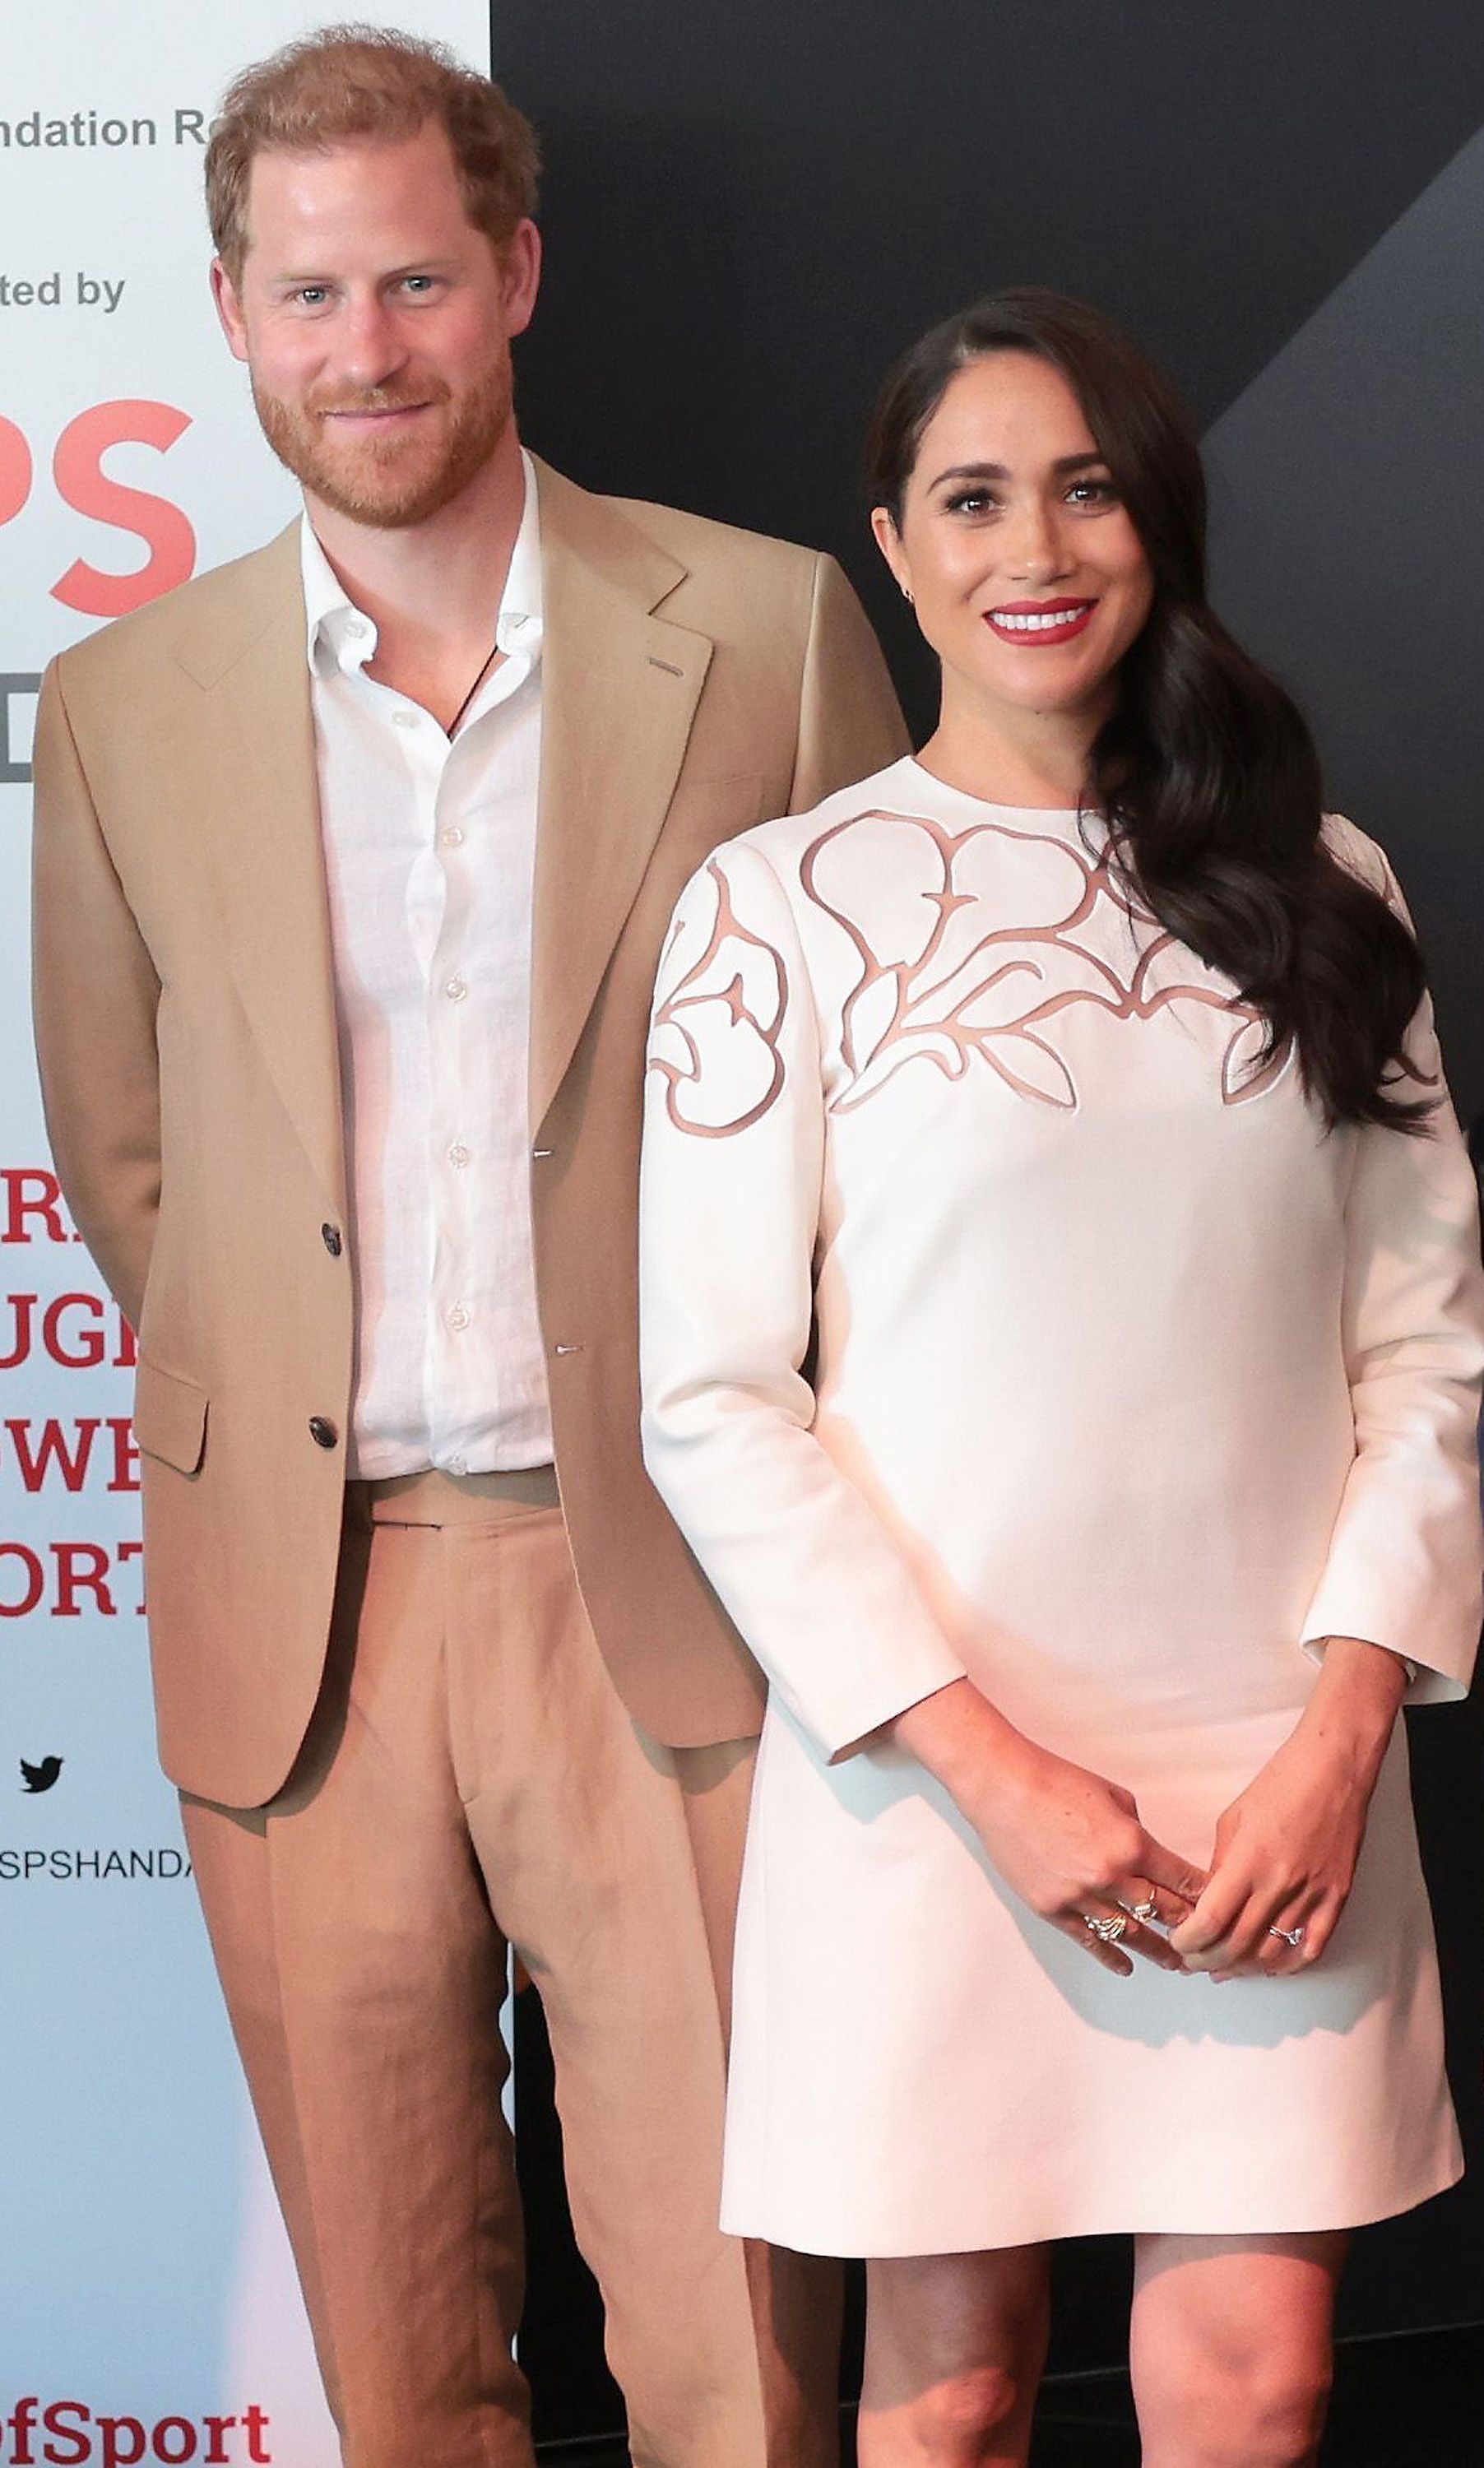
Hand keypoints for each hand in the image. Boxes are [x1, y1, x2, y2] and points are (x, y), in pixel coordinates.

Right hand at [889, 1681, 1206, 1977]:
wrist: (1004, 1788)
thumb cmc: (1057, 1781)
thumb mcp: (1113, 1796)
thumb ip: (1136, 1830)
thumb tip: (1149, 1855)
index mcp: (1132, 1844)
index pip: (1182, 1880)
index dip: (1205, 1897)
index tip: (1221, 1909)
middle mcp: (1111, 1876)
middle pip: (1163, 1912)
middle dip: (1189, 1928)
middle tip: (1208, 1944)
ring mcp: (1080, 1896)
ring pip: (1132, 1934)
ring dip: (1158, 1951)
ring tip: (1178, 1965)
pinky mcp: (1053, 1909)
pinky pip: (1089, 1940)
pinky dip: (1111, 1957)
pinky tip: (1127, 1967)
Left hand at [1171, 1637, 1405, 1978]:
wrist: (1335, 1769)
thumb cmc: (1279, 1784)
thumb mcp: (1233, 1819)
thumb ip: (1221, 1864)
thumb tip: (1211, 1900)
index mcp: (1248, 1862)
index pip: (1210, 1921)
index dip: (1188, 1942)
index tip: (1177, 1944)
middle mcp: (1279, 1885)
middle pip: (1237, 1944)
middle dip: (1208, 1961)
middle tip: (1192, 1963)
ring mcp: (1312, 1895)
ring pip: (1272, 1952)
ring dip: (1243, 1967)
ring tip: (1223, 1969)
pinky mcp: (1337, 1897)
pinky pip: (1313, 1947)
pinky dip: (1288, 1965)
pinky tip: (1269, 1968)